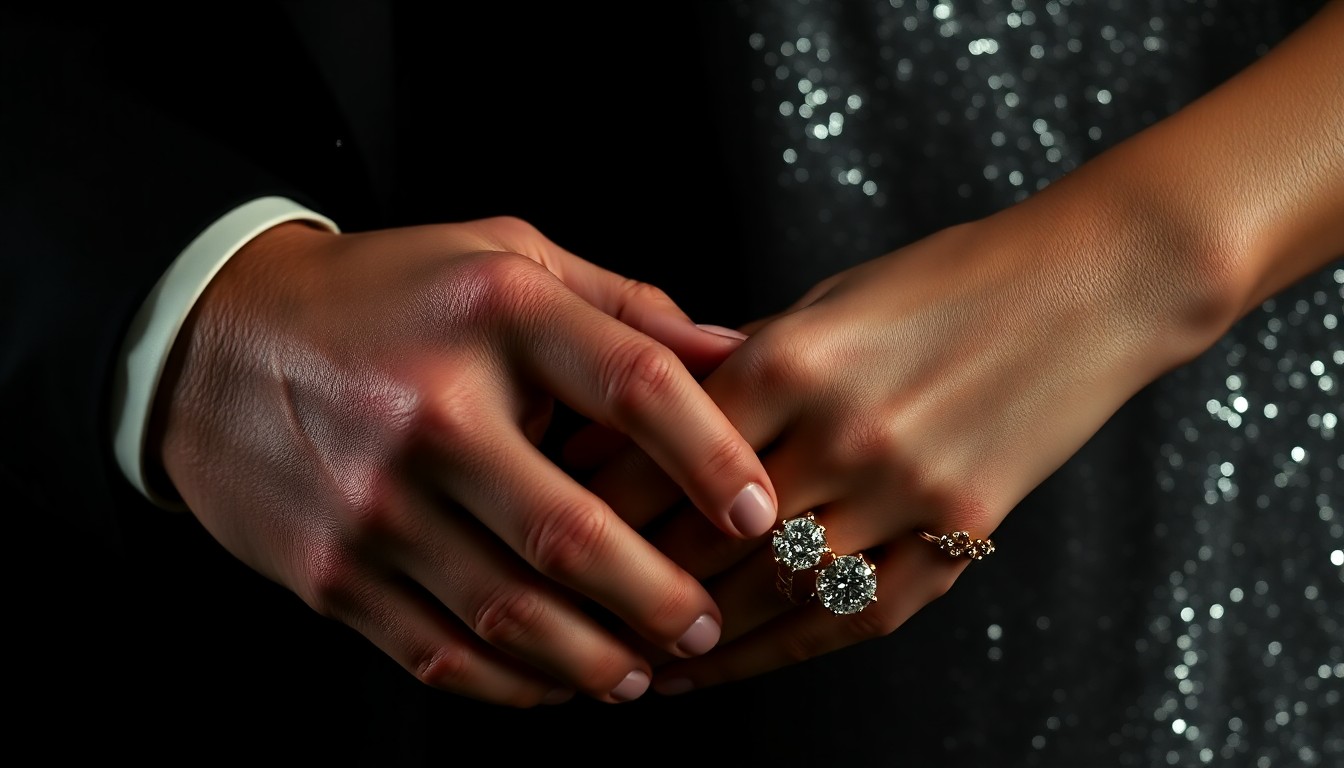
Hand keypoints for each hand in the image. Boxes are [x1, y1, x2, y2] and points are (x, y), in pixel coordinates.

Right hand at [151, 216, 778, 705]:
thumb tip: (732, 353)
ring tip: (647, 669)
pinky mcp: (331, 571)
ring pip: (512, 614)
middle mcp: (432, 410)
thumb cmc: (383, 296)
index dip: (712, 455)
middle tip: (709, 622)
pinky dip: (512, 683)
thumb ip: (621, 303)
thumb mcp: (500, 256)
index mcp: (493, 314)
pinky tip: (558, 684)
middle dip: (663, 597)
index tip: (759, 509)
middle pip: (576, 533)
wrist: (210, 344)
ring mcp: (374, 501)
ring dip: (598, 658)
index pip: (634, 386)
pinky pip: (439, 652)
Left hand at [578, 178, 1242, 692]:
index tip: (546, 518)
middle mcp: (845, 430)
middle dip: (623, 576)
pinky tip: (720, 663)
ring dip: (690, 634)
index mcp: (797, 356)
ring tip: (628, 656)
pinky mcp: (957, 538)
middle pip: (704, 532)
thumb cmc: (949, 280)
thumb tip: (649, 415)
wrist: (1092, 287)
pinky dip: (774, 651)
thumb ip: (742, 364)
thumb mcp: (829, 300)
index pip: (662, 447)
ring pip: (770, 593)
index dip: (595, 492)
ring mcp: (907, 494)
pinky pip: (850, 618)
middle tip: (564, 605)